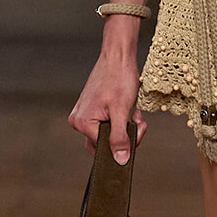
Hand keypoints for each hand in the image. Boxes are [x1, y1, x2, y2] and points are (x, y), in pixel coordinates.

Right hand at [68, 37, 146, 164]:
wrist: (118, 56)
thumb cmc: (119, 78)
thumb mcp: (122, 111)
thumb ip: (120, 137)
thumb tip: (120, 160)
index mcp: (83, 123)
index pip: (104, 149)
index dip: (125, 143)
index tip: (137, 128)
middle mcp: (79, 121)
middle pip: (105, 143)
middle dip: (126, 134)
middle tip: (137, 119)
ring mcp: (84, 114)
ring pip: (109, 134)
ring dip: (126, 126)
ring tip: (133, 111)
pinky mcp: (91, 109)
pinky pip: (107, 124)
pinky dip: (121, 119)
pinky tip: (129, 108)